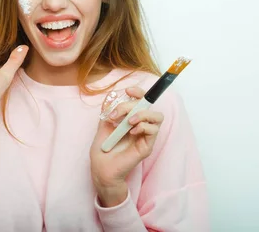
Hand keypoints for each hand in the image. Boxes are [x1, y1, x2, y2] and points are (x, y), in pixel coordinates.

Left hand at [90, 86, 163, 204]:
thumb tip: (111, 95)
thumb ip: (108, 110)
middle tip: (118, 113)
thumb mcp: (103, 125)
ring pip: (157, 117)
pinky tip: (130, 132)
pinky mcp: (147, 146)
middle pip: (150, 106)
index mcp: (132, 119)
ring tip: (127, 122)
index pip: (142, 101)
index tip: (128, 90)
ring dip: (141, 115)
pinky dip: (142, 127)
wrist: (101, 168)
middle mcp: (141, 126)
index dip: (139, 92)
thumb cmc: (103, 148)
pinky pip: (153, 131)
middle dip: (134, 104)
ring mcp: (145, 136)